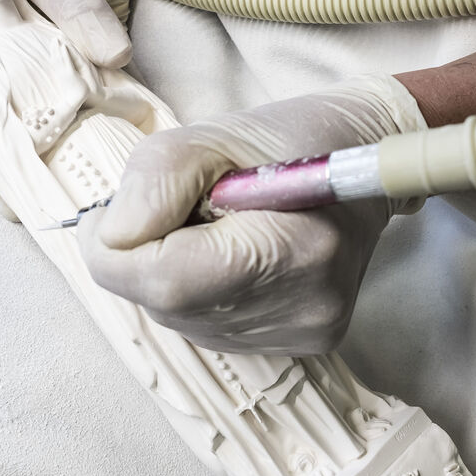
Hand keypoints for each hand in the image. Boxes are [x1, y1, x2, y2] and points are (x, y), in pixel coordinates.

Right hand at [0, 0, 130, 217]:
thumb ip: (71, 3)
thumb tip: (110, 52)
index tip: (21, 198)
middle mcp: (15, 72)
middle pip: (19, 145)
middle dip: (42, 184)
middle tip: (77, 216)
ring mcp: (56, 72)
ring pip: (63, 135)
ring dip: (84, 165)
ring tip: (110, 201)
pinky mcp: (95, 64)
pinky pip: (102, 108)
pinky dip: (116, 133)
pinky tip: (137, 156)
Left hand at [78, 76, 427, 354]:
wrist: (364, 159)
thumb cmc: (289, 139)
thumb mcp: (210, 134)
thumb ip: (153, 181)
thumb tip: (112, 238)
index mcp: (289, 247)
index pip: (163, 280)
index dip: (114, 250)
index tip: (111, 215)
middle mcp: (303, 303)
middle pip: (167, 306)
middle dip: (143, 259)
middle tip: (169, 210)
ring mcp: (304, 329)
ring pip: (181, 321)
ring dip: (170, 277)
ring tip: (208, 230)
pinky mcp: (302, 341)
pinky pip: (210, 329)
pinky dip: (199, 295)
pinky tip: (229, 258)